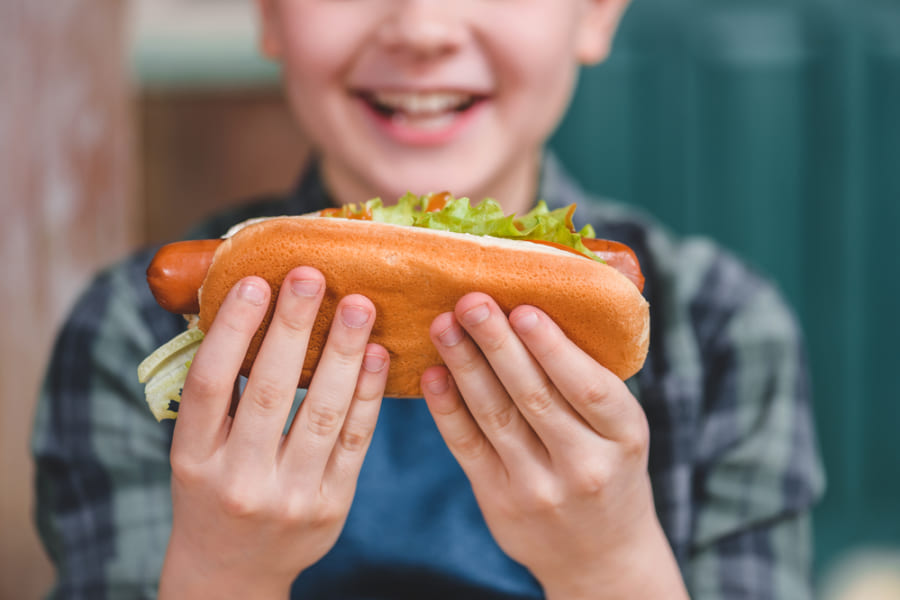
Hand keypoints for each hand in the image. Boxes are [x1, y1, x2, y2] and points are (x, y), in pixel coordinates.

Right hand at [159, 267, 388, 598]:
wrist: (234, 570)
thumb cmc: (212, 491)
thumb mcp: (195, 451)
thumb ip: (216, 395)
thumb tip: (242, 309)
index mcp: (193, 459)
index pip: (209, 385)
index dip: (233, 331)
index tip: (256, 282)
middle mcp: (239, 480)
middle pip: (270, 392)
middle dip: (293, 328)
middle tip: (312, 276)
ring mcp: (289, 496)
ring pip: (322, 414)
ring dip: (342, 354)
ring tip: (358, 305)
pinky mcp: (332, 505)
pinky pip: (355, 440)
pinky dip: (368, 394)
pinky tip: (378, 354)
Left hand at [421, 293, 686, 599]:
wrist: (600, 554)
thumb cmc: (610, 466)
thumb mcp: (622, 429)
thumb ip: (592, 377)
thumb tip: (553, 301)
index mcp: (624, 435)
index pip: (587, 387)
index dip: (553, 348)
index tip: (523, 308)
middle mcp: (584, 465)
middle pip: (533, 397)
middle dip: (497, 344)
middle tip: (470, 300)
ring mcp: (538, 487)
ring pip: (495, 417)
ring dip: (465, 365)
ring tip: (443, 324)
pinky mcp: (499, 500)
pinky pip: (467, 447)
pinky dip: (447, 409)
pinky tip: (432, 373)